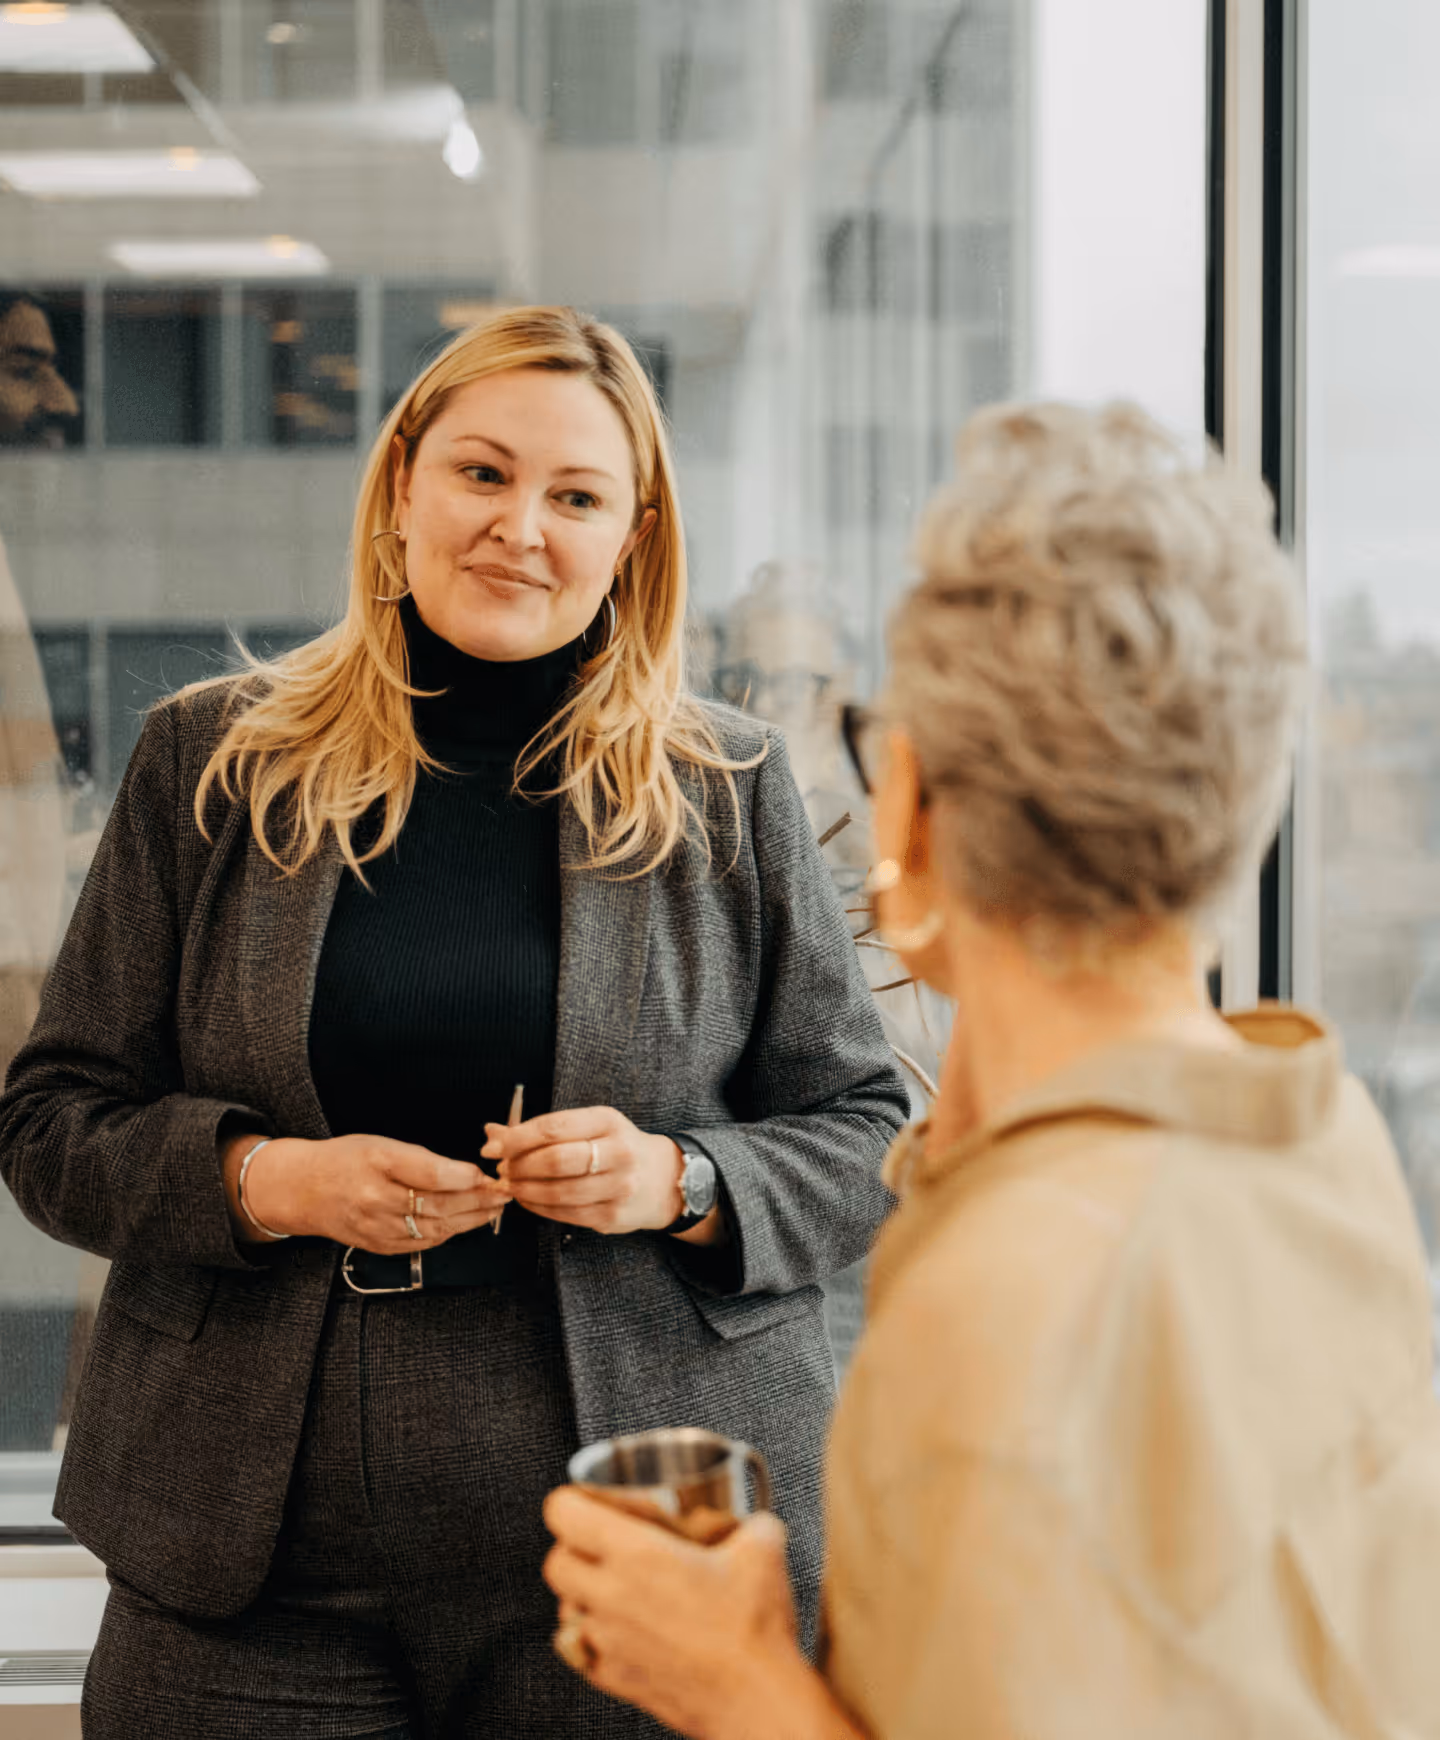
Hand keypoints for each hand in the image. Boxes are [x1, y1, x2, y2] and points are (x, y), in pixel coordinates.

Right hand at [225, 1132, 511, 1253]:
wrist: (303, 1190)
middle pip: (439, 1205)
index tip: (486, 1173)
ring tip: (494, 1208)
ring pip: (436, 1228)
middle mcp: (377, 1199)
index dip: (465, 1177)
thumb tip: (466, 1173)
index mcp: (378, 1163)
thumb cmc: (344, 1160)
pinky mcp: (379, 1246)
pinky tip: (464, 1223)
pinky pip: (422, 1244)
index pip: (432, 1175)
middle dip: (479, 1201)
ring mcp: (377, 1228)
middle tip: (504, 1192)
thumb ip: (423, 1159)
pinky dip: (448, 1233)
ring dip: (471, 1220)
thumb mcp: (381, 1144)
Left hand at [481, 1107, 684, 1235]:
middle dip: (519, 1166)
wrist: (663, 1179)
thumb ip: (540, 1130)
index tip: (493, 1148)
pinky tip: (529, 1200)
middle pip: (555, 1160)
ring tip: (512, 1185)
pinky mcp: (612, 1216)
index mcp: (608, 1121)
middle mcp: (619, 1152)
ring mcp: (618, 1187)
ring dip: (525, 1190)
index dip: (517, 1139)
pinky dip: (538, 1208)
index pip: (554, 1128)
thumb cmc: (615, 1147)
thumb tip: (491, 1134)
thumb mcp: (588, 1127)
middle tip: (503, 1169)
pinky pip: (565, 1214)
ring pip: (558, 1192)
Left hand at [543, 1488, 824, 1739]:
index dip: (574, 1500)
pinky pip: (579, 1650)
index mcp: (636, 1554)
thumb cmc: (754, 1628)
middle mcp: (610, 1596)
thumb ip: (750, 1523)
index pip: (563, 1512)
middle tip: (602, 1545)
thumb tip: (752, 1522)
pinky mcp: (613, 1680)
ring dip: (580, 1593)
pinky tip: (622, 1630)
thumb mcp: (763, 1548)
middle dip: (573, 1547)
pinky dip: (590, 1637)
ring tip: (615, 1587)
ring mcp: (607, 1642)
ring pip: (563, 1607)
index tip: (593, 1503)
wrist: (755, 1702)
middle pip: (555, 1562)